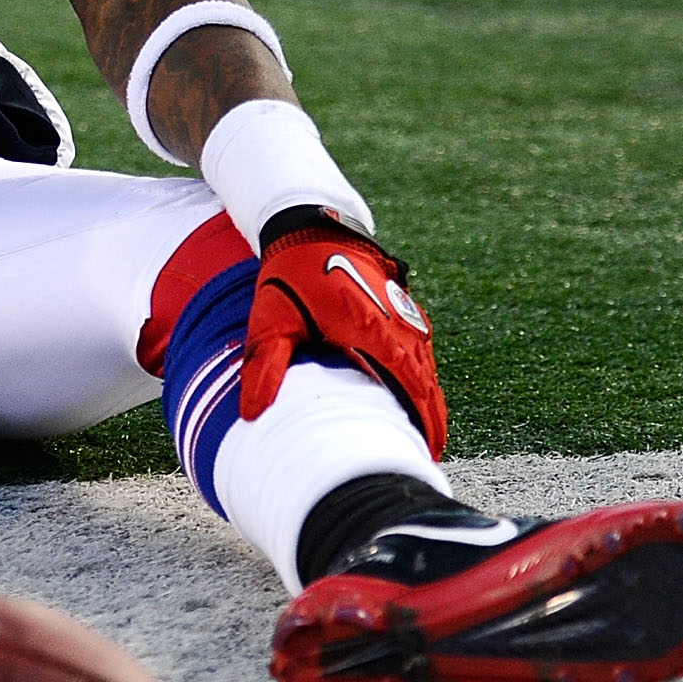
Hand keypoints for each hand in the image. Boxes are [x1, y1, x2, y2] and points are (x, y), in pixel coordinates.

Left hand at [241, 208, 447, 453]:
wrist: (311, 227)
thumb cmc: (290, 274)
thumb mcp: (271, 321)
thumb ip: (265, 365)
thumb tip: (252, 413)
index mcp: (373, 332)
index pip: (410, 387)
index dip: (422, 421)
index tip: (425, 450)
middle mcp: (398, 325)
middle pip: (425, 382)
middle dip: (431, 419)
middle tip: (429, 454)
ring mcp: (404, 315)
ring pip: (426, 366)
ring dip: (429, 398)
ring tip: (426, 434)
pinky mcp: (402, 308)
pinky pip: (421, 349)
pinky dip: (423, 376)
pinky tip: (417, 394)